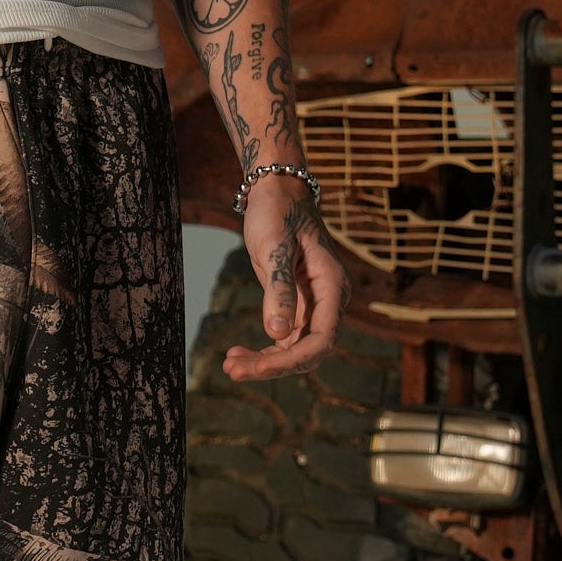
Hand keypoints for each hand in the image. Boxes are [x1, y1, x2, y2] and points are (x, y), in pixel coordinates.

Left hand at [222, 172, 344, 379]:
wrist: (276, 191)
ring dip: (265, 362)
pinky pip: (285, 339)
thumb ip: (279, 289)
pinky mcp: (296, 305)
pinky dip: (264, 351)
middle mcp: (328, 301)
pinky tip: (237, 354)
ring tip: (229, 365)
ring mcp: (313, 305)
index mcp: (332, 286)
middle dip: (273, 366)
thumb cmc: (277, 212)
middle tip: (232, 370)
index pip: (321, 339)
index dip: (291, 360)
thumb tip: (277, 334)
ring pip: (295, 349)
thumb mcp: (273, 247)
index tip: (258, 367)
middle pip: (309, 351)